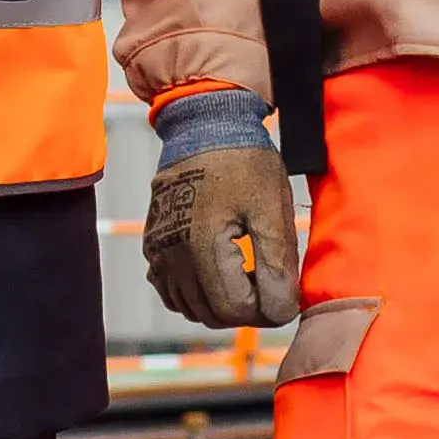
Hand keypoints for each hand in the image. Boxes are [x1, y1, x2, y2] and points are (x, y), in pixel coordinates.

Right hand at [143, 131, 296, 328]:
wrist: (205, 124)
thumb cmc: (244, 161)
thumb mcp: (271, 208)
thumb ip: (277, 263)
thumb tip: (282, 310)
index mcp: (202, 244)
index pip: (235, 309)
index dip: (267, 309)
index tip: (286, 291)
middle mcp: (171, 254)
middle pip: (212, 314)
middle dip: (247, 308)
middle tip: (272, 282)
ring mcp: (158, 251)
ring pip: (190, 307)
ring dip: (223, 304)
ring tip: (249, 275)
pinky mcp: (153, 245)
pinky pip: (171, 290)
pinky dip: (197, 294)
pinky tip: (220, 273)